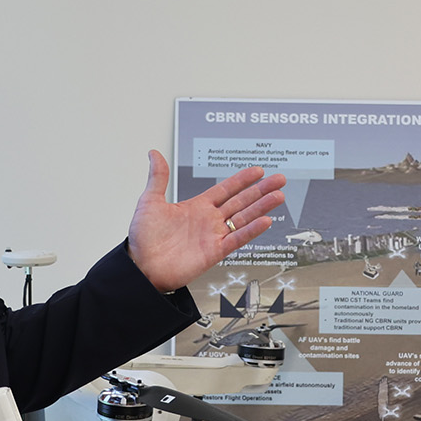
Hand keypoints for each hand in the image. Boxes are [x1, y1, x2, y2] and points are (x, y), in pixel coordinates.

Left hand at [127, 151, 285, 291]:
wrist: (141, 266)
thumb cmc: (144, 238)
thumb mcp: (150, 201)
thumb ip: (158, 177)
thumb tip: (154, 154)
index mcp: (196, 207)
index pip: (225, 189)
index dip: (242, 180)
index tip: (258, 171)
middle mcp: (208, 220)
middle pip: (241, 201)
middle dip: (260, 190)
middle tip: (278, 180)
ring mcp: (213, 235)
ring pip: (243, 218)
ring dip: (262, 207)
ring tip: (278, 196)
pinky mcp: (214, 252)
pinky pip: (237, 239)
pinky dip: (252, 230)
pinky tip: (265, 220)